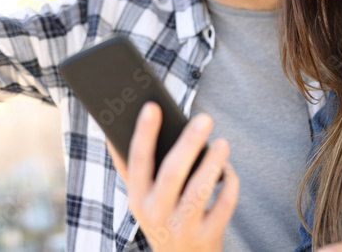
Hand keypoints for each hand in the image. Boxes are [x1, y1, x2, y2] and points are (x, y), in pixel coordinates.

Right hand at [108, 102, 237, 251]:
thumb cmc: (160, 217)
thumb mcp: (140, 198)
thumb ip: (130, 167)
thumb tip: (112, 129)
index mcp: (137, 198)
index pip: (137, 161)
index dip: (144, 133)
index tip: (152, 106)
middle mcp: (156, 213)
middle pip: (172, 174)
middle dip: (188, 143)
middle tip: (205, 118)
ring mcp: (183, 227)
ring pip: (200, 191)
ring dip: (213, 163)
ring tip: (222, 143)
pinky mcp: (208, 236)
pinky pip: (223, 206)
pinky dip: (229, 184)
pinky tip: (228, 170)